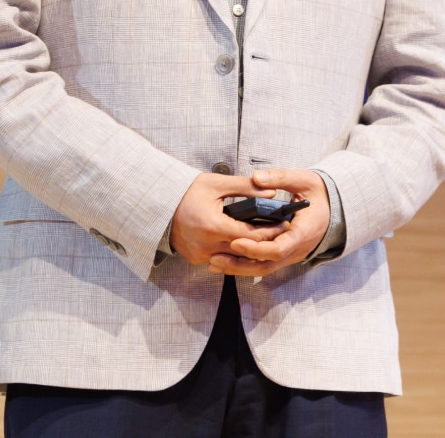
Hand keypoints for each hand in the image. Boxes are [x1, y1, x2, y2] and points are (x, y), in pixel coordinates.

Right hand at [169, 173, 283, 266]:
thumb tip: (271, 193)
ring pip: (235, 259)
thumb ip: (246, 188)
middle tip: (280, 231)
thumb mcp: (217, 184)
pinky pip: (221, 260)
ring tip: (266, 236)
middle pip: (246, 250)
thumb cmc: (188, 192)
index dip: (270, 230)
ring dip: (250, 249)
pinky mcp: (196, 260)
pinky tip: (245, 242)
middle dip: (265, 241)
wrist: (160, 206)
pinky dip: (234, 252)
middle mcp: (207, 246)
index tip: (284, 223)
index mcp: (213, 226)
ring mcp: (201, 256)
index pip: (251, 235)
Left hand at [208, 168, 330, 277]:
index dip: (256, 247)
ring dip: (239, 268)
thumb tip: (257, 177)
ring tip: (214, 263)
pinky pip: (263, 264)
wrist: (335, 208)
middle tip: (216, 258)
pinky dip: (245, 264)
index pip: (278, 248)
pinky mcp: (284, 254)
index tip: (235, 241)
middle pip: (266, 264)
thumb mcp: (304, 180)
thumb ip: (280, 178)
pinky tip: (226, 260)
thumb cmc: (320, 194)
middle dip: (240, 263)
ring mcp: (290, 255)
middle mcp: (297, 249)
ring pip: (263, 268)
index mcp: (303, 232)